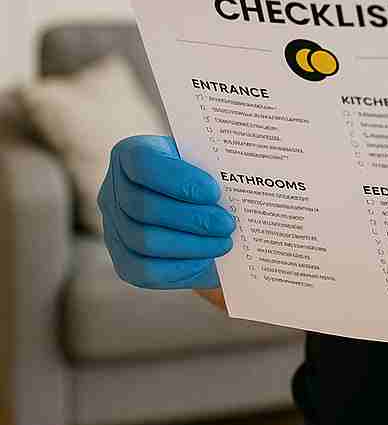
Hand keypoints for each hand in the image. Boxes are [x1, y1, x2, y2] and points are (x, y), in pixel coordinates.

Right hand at [98, 134, 235, 289]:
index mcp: (130, 154)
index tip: (214, 192)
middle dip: (191, 218)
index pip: (143, 163)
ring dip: (190, 244)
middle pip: (143, 207)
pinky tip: (207, 260)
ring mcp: (113, 228)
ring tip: (223, 242)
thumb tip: (237, 180)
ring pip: (144, 240)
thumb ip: (214, 163)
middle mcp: (113, 190)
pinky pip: (144, 270)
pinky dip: (179, 267)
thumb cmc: (203, 177)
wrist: (196, 209)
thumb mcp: (206, 160)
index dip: (178, 179)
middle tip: (227, 224)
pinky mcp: (123, 260)